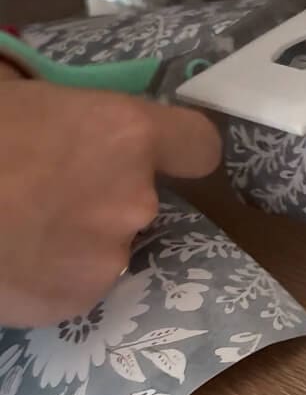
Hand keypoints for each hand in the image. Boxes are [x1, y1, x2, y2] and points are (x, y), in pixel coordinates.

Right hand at [0, 70, 221, 327]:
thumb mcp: (10, 91)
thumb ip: (51, 102)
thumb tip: (42, 98)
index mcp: (124, 134)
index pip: (197, 145)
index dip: (179, 148)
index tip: (157, 153)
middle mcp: (133, 201)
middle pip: (139, 200)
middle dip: (98, 196)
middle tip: (39, 188)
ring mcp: (105, 260)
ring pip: (101, 247)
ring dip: (70, 240)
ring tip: (12, 229)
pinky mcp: (71, 304)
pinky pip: (69, 285)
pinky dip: (44, 277)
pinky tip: (5, 260)